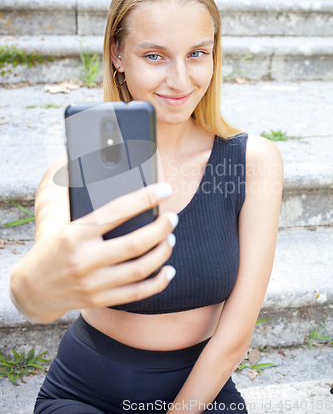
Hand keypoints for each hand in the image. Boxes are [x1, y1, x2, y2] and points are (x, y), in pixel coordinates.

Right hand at [9, 183, 176, 323]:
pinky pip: (138, 293)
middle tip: (172, 217)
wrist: (31, 289)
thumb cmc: (48, 246)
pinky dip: (158, 282)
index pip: (116, 211)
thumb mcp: (52, 218)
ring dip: (163, 252)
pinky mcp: (101, 300)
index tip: (164, 189)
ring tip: (170, 237)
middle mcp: (85, 259)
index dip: (144, 198)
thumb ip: (65, 192)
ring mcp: (94, 283)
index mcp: (74, 234)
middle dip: (161, 228)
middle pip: (135, 244)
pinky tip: (168, 270)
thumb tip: (71, 161)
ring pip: (140, 269)